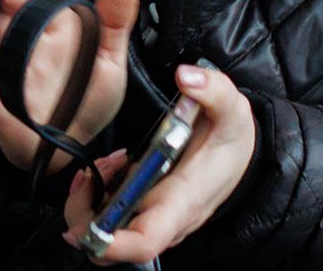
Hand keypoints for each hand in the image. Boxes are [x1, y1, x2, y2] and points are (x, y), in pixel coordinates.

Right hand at [0, 0, 137, 172]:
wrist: (70, 146)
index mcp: (58, 39)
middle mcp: (33, 54)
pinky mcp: (3, 108)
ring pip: (1, 53)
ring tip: (2, 24)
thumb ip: (115, 24)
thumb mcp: (109, 62)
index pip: (43, 6)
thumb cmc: (87, 102)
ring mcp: (14, 78)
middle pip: (18, 22)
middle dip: (13, 4)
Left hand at [63, 63, 256, 263]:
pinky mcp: (142, 208)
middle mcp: (162, 219)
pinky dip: (96, 193)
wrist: (239, 152)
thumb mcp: (232, 109)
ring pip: (100, 232)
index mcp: (180, 203)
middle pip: (108, 245)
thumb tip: (185, 76)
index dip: (112, 242)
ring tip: (104, 162)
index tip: (85, 228)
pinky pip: (107, 214)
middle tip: (91, 172)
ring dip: (87, 200)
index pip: (145, 241)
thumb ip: (213, 89)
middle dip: (83, 212)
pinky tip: (111, 164)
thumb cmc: (231, 139)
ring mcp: (150, 217)